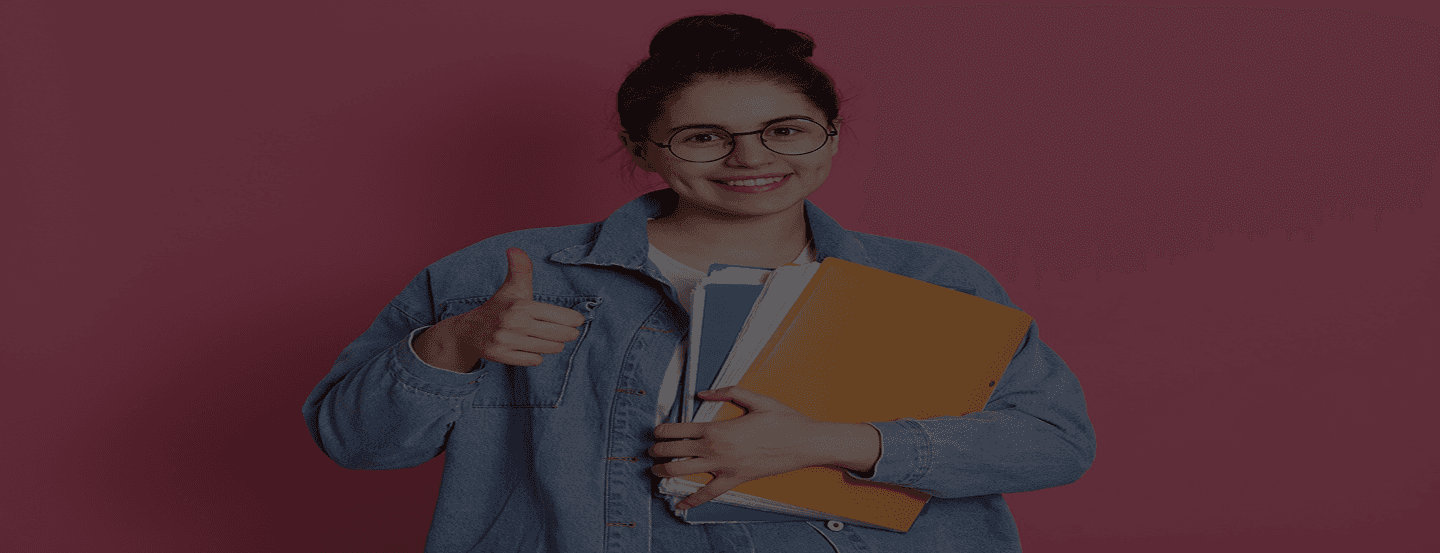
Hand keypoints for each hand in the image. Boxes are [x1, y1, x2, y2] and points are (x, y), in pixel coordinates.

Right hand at [415, 247, 586, 371]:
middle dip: (567, 334)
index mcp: (521, 304)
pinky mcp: (500, 356)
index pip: (562, 317)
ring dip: (554, 346)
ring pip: (549, 349)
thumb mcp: (512, 287)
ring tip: (552, 341)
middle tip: (568, 333)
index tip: (577, 321)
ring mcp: (506, 340)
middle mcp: (513, 323)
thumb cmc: (499, 307)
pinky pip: (534, 360)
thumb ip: (521, 268)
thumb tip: (514, 249)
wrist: (470, 330)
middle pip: (559, 335)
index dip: (574, 320)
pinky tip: (532, 348)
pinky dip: (536, 356)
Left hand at [647, 387, 839, 509]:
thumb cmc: (784, 421)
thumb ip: (727, 391)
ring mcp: (724, 467)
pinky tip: (681, 504)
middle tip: (651, 451)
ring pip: (683, 473)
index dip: (661, 432)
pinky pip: (709, 494)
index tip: (655, 433)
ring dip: (665, 472)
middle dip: (657, 452)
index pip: (678, 430)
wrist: (804, 443)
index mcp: (718, 428)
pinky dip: (692, 501)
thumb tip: (703, 392)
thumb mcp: (756, 398)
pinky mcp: (735, 480)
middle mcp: (716, 449)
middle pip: (674, 452)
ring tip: (657, 470)